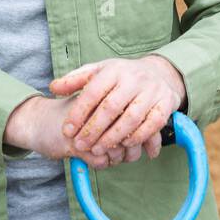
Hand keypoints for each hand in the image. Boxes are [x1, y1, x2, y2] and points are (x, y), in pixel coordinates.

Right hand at [3, 95, 132, 169]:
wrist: (36, 120)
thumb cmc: (72, 117)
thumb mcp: (98, 114)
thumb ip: (126, 124)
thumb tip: (153, 148)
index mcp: (107, 96)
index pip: (136, 118)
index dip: (138, 135)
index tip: (128, 140)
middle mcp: (100, 109)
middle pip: (129, 135)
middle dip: (128, 149)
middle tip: (119, 151)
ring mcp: (87, 126)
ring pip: (117, 149)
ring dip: (115, 158)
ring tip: (105, 154)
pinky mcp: (75, 143)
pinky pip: (100, 160)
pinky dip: (99, 163)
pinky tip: (92, 157)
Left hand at [49, 56, 185, 160]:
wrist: (159, 72)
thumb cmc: (121, 77)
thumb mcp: (98, 72)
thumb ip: (75, 80)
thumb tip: (53, 88)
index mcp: (114, 69)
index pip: (93, 92)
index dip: (78, 113)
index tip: (67, 130)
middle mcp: (134, 78)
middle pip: (111, 107)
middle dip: (94, 129)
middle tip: (80, 145)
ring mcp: (152, 90)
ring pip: (132, 117)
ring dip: (113, 137)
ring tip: (98, 150)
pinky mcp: (166, 102)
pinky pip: (153, 123)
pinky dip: (139, 136)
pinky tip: (125, 146)